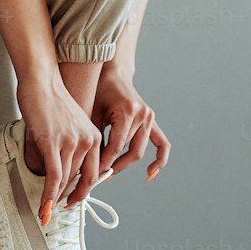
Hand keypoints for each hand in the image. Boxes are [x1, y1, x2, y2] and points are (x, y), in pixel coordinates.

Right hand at [16, 70, 103, 224]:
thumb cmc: (50, 99)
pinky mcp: (53, 144)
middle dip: (70, 197)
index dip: (83, 190)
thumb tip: (60, 169)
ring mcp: (71, 143)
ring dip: (55, 199)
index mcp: (94, 137)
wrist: (42, 80)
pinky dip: (49, 195)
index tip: (74, 200)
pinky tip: (45, 207)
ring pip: (65, 180)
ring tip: (47, 210)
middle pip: (81, 179)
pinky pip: (54, 177)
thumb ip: (70, 145)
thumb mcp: (68, 125)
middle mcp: (87, 141)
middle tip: (60, 208)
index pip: (93, 172)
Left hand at [80, 63, 169, 203]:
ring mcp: (149, 117)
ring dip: (125, 163)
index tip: (93, 173)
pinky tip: (150, 173)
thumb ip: (94, 138)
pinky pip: (161, 143)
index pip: (117, 146)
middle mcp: (142, 114)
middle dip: (115, 166)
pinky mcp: (152, 120)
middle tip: (99, 175)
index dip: (105, 162)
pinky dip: (159, 159)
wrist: (112, 74)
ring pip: (139, 150)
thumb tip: (89, 165)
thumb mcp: (92, 113)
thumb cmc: (99, 90)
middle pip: (131, 151)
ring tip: (110, 171)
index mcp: (128, 111)